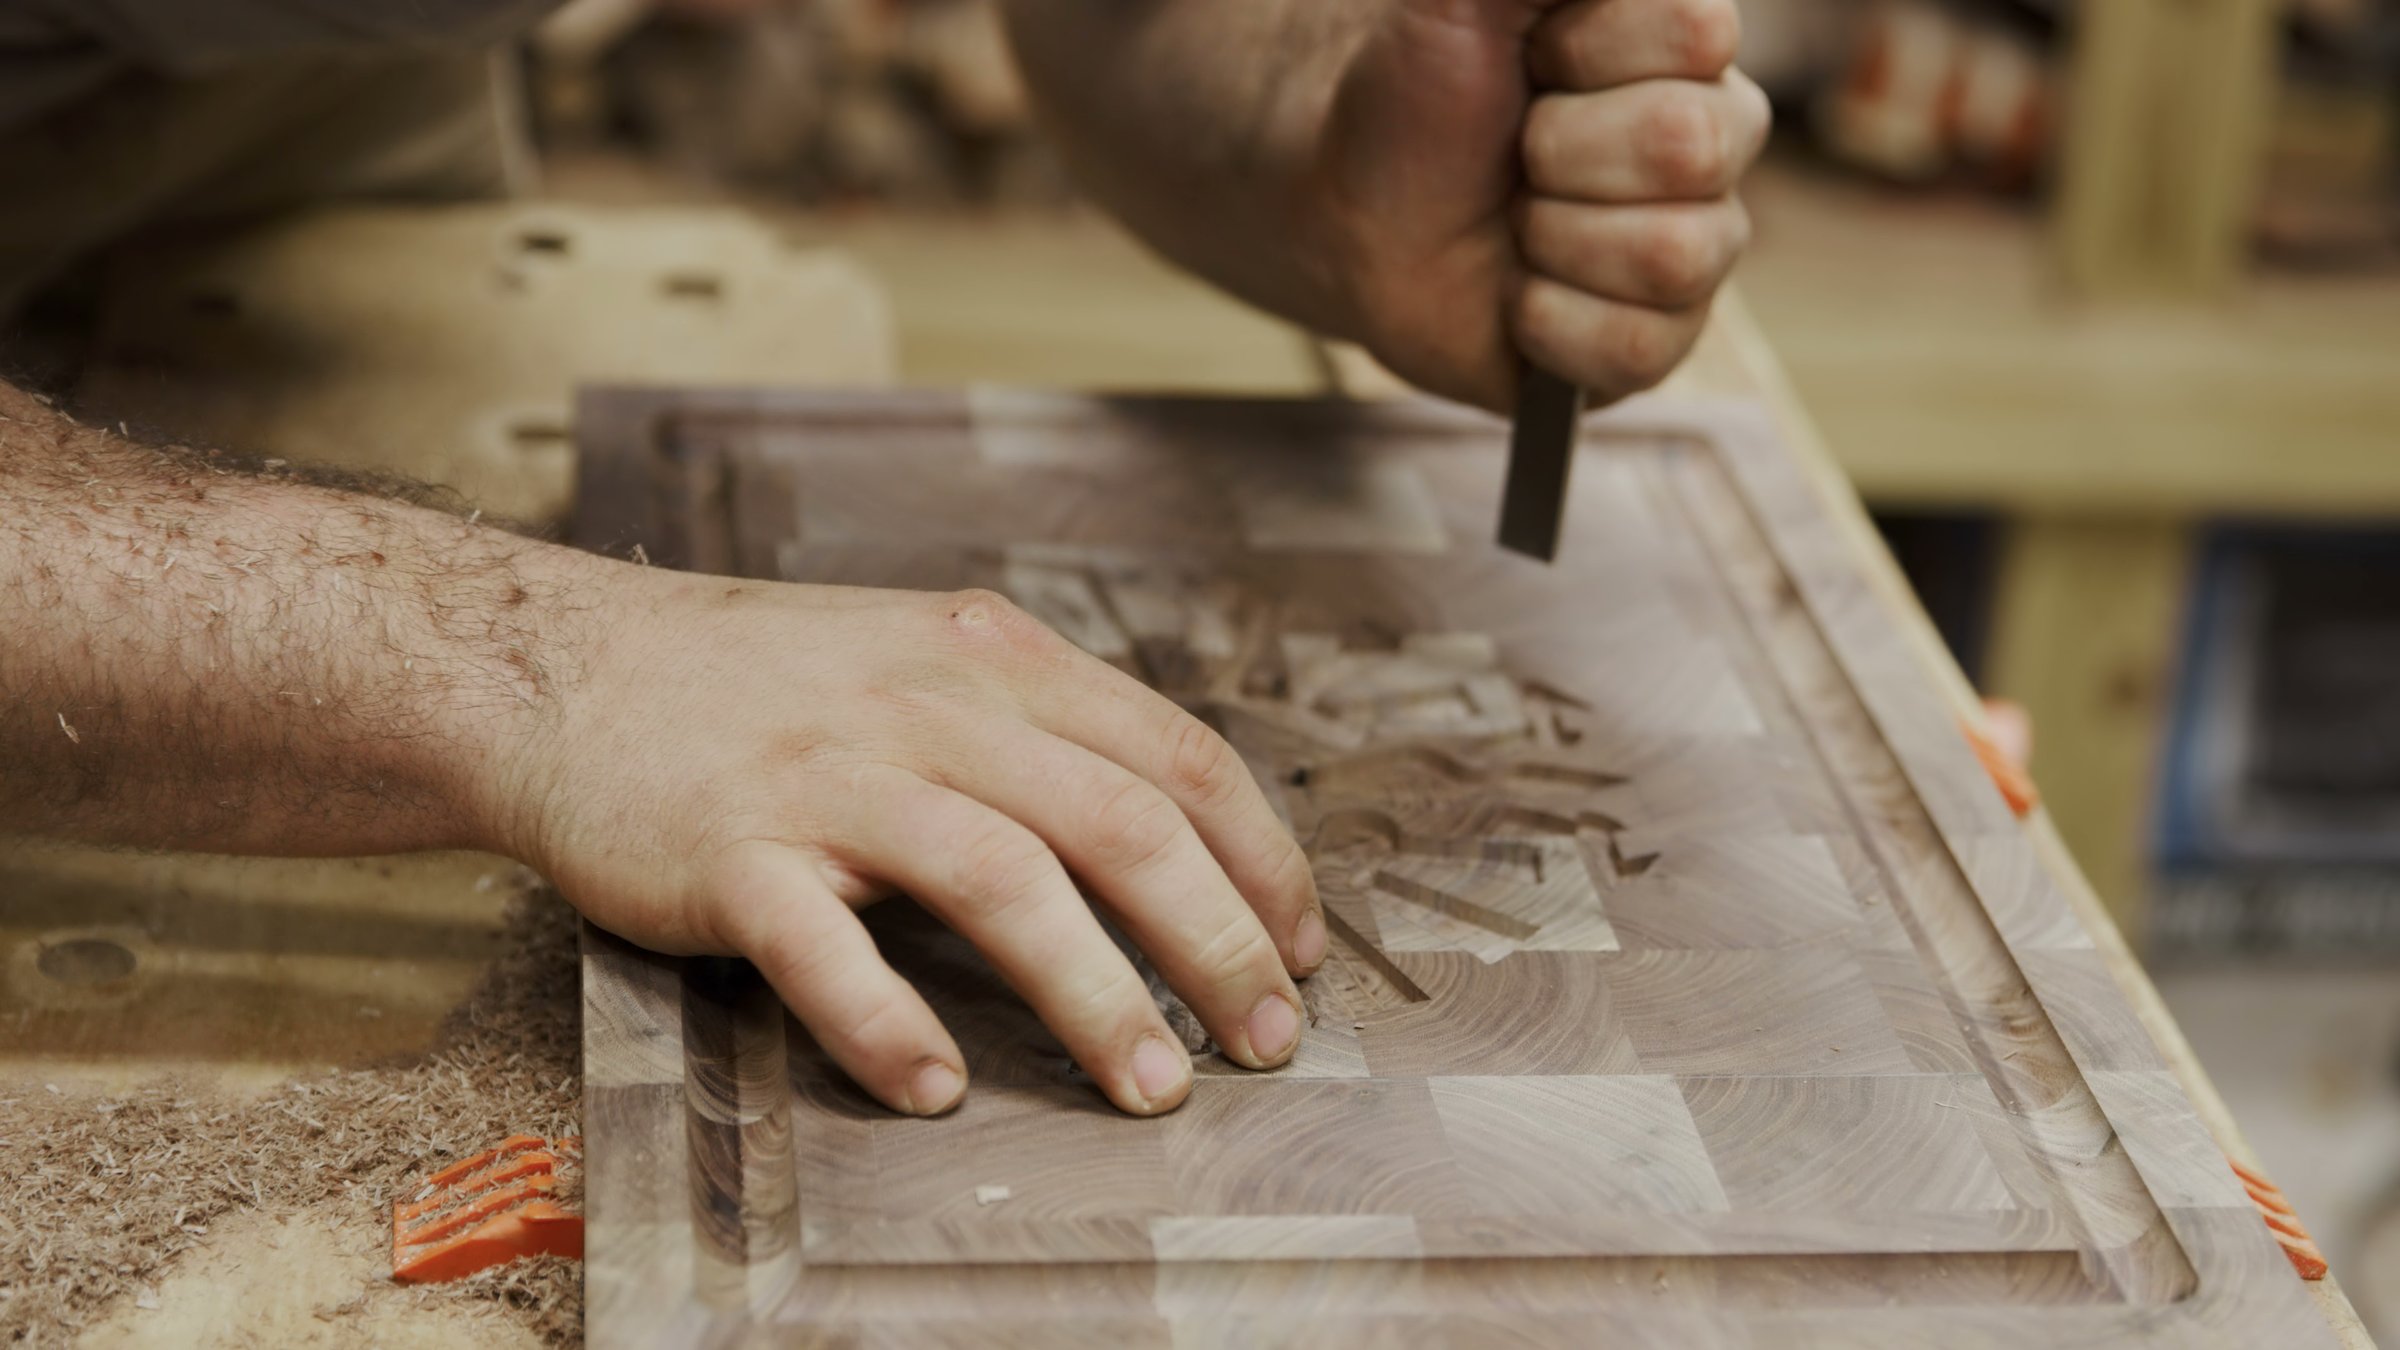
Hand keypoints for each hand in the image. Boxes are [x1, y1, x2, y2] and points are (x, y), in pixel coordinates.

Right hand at [505, 567, 1323, 1116]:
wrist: (567, 670)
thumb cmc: (766, 685)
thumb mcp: (926, 658)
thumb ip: (1040, 725)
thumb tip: (1172, 830)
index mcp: (996, 661)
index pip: (1176, 755)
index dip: (1261, 860)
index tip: (1300, 948)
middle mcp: (930, 708)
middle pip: (1119, 822)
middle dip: (1217, 942)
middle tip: (1265, 1040)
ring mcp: (831, 777)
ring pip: (1001, 880)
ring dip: (1094, 995)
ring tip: (1148, 1086)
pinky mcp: (733, 853)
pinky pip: (825, 948)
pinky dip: (888, 1022)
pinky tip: (937, 1087)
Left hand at [1313, 0, 1769, 409]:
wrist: (1352, 209)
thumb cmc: (1417, 89)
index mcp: (1689, 47)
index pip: (1697, 32)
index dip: (1585, 52)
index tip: (1531, 61)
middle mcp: (1714, 144)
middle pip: (1690, 147)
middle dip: (1560, 150)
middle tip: (1517, 153)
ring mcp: (1694, 252)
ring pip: (1668, 254)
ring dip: (1549, 239)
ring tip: (1515, 224)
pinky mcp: (1654, 346)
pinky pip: (1636, 347)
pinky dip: (1545, 323)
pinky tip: (1516, 296)